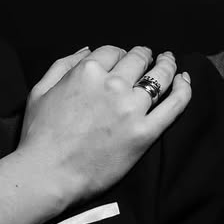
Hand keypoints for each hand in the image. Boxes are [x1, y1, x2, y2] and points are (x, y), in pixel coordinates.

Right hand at [14, 46, 190, 207]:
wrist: (47, 174)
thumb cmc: (38, 136)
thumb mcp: (40, 91)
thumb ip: (64, 65)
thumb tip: (87, 49)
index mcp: (86, 72)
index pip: (112, 51)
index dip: (119, 54)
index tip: (122, 60)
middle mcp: (112, 85)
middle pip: (138, 59)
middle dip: (144, 56)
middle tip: (150, 58)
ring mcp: (131, 109)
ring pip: (160, 76)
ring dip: (167, 65)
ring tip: (170, 62)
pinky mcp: (145, 133)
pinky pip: (174, 105)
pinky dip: (184, 89)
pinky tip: (185, 81)